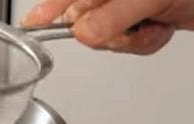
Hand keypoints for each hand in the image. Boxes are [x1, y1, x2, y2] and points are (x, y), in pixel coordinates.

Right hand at [22, 0, 193, 54]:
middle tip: (134, 24)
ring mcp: (122, 8)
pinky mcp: (136, 23)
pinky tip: (161, 27)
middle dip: (111, 33)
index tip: (33, 25)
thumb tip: (85, 33)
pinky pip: (128, 46)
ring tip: (154, 22)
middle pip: (85, 24)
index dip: (48, 11)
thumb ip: (113, 17)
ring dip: (134, 40)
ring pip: (108, 39)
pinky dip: (146, 43)